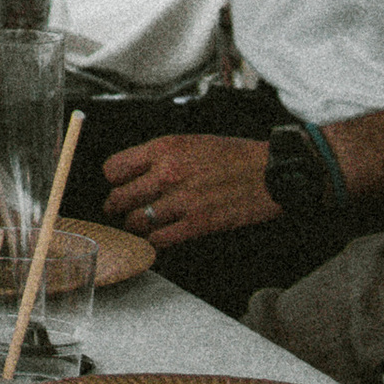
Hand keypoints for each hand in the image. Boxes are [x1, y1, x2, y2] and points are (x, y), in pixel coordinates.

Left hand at [102, 134, 276, 245]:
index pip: (114, 168)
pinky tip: (158, 237)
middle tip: (119, 209)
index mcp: (163, 148)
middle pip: (120, 197)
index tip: (117, 184)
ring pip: (137, 221)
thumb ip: (159, 155)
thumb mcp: (189, 141)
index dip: (113, 179)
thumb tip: (135, 170)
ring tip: (139, 225)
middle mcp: (167, 173)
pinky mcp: (199, 224)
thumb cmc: (233, 155)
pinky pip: (161, 239)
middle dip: (116, 206)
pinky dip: (154, 241)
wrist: (270, 172)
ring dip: (135, 226)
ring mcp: (182, 201)